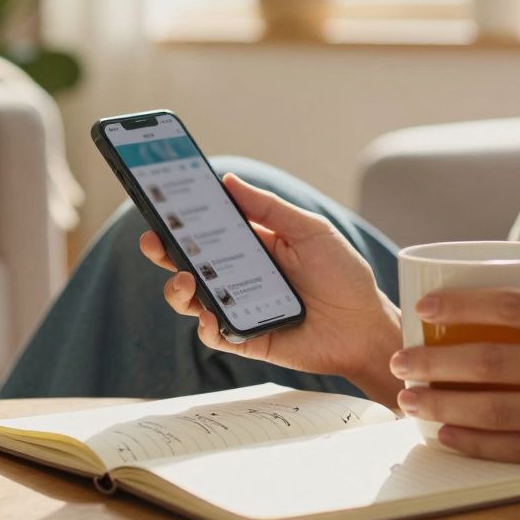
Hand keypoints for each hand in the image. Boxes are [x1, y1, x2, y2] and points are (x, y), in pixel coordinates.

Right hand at [140, 173, 401, 402]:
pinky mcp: (244, 338)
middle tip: (154, 241)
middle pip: (189, 262)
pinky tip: (210, 316)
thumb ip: (269, 208)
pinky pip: (213, 334)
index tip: (160, 202)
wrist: (365, 328)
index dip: (181, 217)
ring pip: (192, 299)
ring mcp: (237, 307)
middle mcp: (238, 275)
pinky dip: (206, 326)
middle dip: (164, 250)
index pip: (207, 228)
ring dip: (179, 289)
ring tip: (187, 281)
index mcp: (251, 244)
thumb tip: (229, 181)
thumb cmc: (343, 275)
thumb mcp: (310, 231)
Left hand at [389, 264, 519, 472]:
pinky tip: (447, 434)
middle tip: (402, 359)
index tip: (425, 308)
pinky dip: (480, 445)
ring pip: (502, 411)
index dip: (462, 306)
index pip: (514, 307)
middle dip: (437, 362)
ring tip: (410, 398)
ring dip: (446, 405)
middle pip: (495, 363)